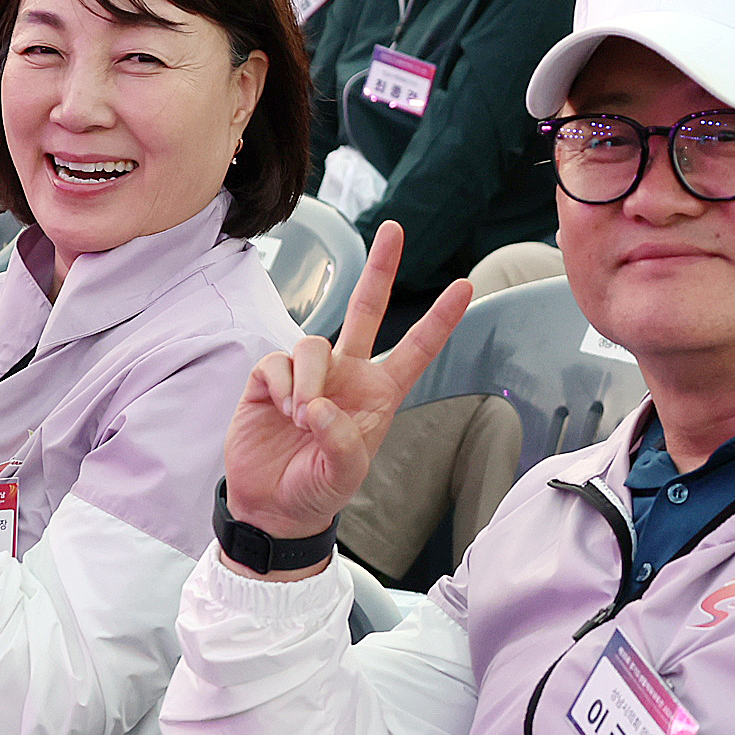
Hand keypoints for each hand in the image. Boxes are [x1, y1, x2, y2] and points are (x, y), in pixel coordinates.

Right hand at [221, 222, 471, 550]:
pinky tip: (278, 411)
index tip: (464, 286)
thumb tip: (320, 405)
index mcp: (378, 394)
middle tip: (394, 229)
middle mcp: (347, 374)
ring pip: (313, 344)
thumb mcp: (343, 474)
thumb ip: (341, 441)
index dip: (439, 319)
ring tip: (302, 417)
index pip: (415, 349)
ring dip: (308, 382)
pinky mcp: (269, 377)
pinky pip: (277, 362)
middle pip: (366, 310)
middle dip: (380, 269)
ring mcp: (308, 373)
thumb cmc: (317, 489)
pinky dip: (280, 387)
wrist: (272, 505)